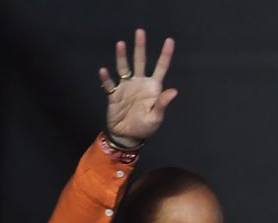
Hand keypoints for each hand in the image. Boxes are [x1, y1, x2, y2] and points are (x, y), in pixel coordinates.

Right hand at [98, 28, 177, 146]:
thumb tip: (173, 91)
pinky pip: (109, 84)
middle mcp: (140, 83)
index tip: (169, 40)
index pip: (161, 68)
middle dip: (141, 47)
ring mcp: (126, 87)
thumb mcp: (156, 117)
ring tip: (121, 44)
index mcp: (153, 88)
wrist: (127, 135)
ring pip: (124, 67)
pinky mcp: (114, 94)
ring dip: (122, 56)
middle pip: (140, 61)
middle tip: (140, 31)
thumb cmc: (145, 127)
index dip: (165, 54)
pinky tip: (104, 71)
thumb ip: (162, 103)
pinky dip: (106, 78)